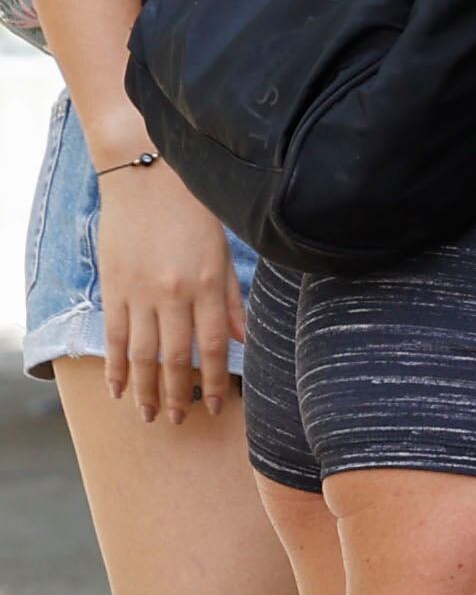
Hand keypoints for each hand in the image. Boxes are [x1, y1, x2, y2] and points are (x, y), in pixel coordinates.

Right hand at [95, 164, 243, 424]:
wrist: (145, 173)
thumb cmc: (193, 211)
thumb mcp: (223, 254)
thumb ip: (233, 301)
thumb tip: (243, 342)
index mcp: (207, 287)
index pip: (214, 348)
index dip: (216, 383)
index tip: (216, 407)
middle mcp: (174, 294)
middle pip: (175, 358)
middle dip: (177, 395)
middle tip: (178, 421)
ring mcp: (140, 291)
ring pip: (142, 353)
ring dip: (145, 389)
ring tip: (148, 415)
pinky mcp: (113, 284)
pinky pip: (114, 333)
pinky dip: (115, 364)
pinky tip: (118, 387)